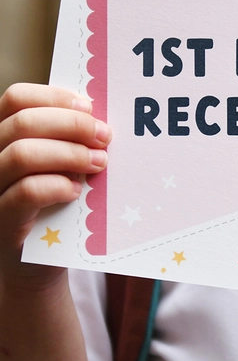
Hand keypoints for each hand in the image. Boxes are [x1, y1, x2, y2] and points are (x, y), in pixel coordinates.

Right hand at [0, 84, 109, 288]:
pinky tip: (76, 191)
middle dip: (72, 125)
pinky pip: (26, 192)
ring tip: (98, 163)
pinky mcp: (2, 220)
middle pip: (23, 123)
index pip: (16, 98)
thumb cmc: (52, 206)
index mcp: (2, 137)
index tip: (89, 107)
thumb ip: (67, 140)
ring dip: (70, 154)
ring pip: (22, 154)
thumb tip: (98, 118)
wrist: (36, 264)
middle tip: (105, 137)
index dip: (55, 97)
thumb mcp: (58, 166)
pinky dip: (57, 185)